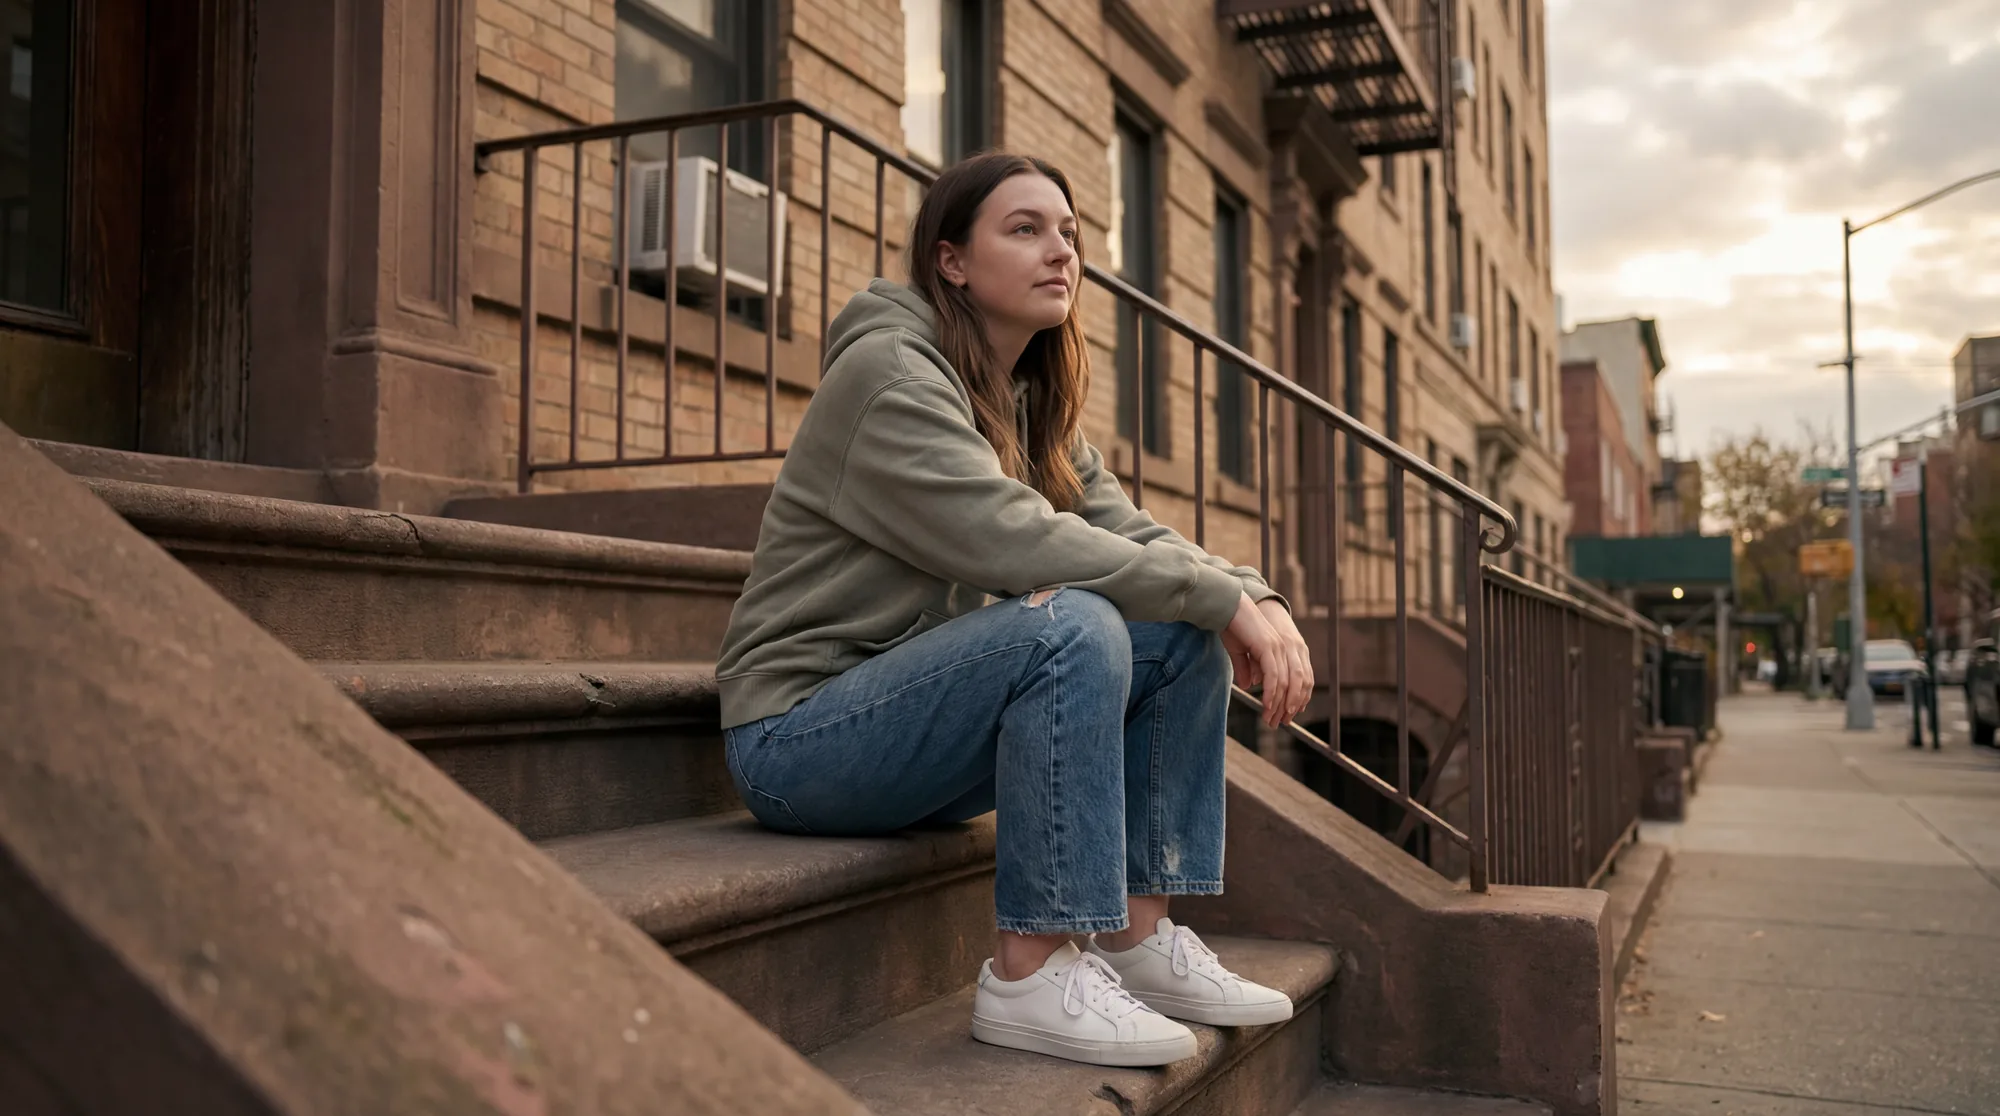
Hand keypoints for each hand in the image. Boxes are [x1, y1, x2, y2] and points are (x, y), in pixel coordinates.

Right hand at [1222, 594, 1314, 727]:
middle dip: (1288, 707)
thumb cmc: (1232, 627)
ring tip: (1271, 720)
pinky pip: (1274, 677)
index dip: (1297, 699)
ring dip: (1279, 705)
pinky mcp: (1268, 648)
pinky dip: (1272, 694)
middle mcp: (1287, 649)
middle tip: (1279, 723)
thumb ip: (1247, 668)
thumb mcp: (1240, 652)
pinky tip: (1267, 706)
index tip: (1287, 716)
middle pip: (1296, 685)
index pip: (1300, 679)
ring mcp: (1279, 648)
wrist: (1226, 608)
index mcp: (1285, 649)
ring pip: (1286, 684)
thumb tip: (1250, 686)